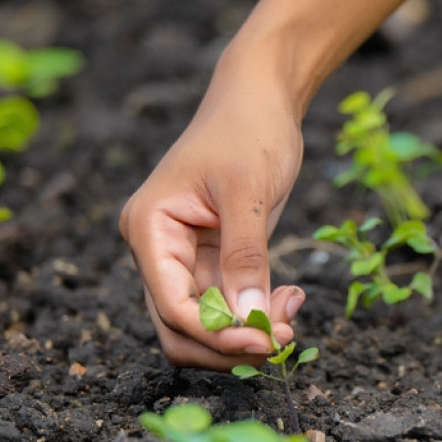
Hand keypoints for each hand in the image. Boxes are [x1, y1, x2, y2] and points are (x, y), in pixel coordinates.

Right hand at [120, 52, 303, 370]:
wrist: (261, 99)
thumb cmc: (248, 130)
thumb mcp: (248, 192)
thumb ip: (246, 256)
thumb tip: (249, 319)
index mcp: (149, 230)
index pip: (172, 306)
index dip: (215, 333)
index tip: (264, 341)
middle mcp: (158, 251)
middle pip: (181, 328)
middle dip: (230, 341)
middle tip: (283, 337)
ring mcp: (185, 259)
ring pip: (205, 324)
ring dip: (247, 332)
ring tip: (291, 315)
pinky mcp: (214, 260)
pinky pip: (228, 306)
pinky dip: (257, 312)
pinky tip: (291, 298)